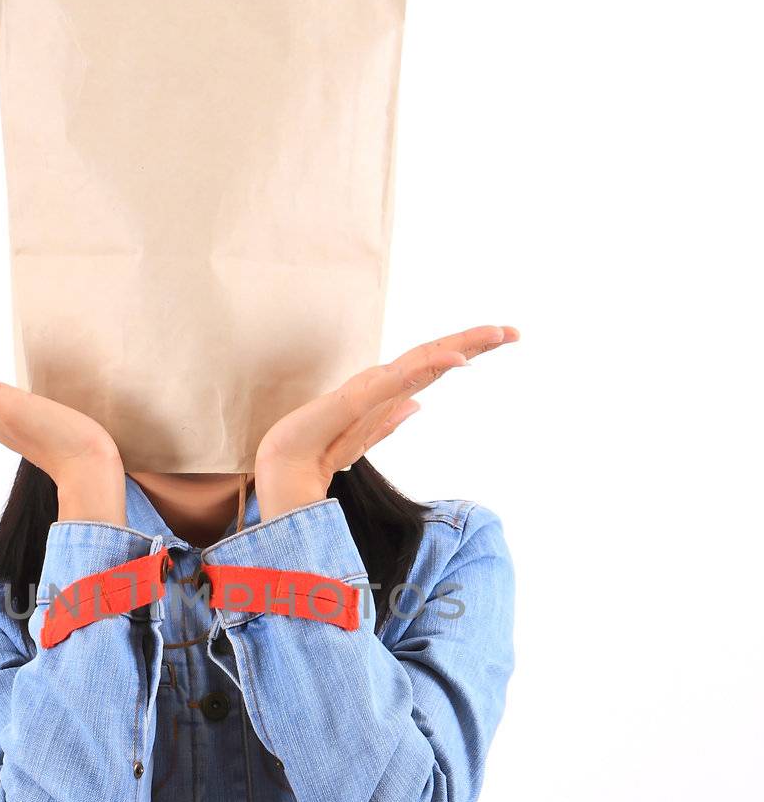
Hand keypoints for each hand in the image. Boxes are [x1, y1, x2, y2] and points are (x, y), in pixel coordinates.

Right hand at [253, 324, 520, 519]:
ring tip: (495, 334)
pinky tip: (458, 361)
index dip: (467, 351)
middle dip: (475, 341)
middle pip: (436, 355)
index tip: (501, 341)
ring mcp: (373, 387)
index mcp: (389, 392)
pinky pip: (401, 378)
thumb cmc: (318, 449)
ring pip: (424, 359)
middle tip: (512, 331)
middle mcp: (384, 383)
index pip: (435, 365)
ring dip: (461, 345)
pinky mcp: (360, 398)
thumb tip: (419, 405)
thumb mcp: (366, 438)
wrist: (289, 469)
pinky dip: (430, 366)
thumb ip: (391, 421)